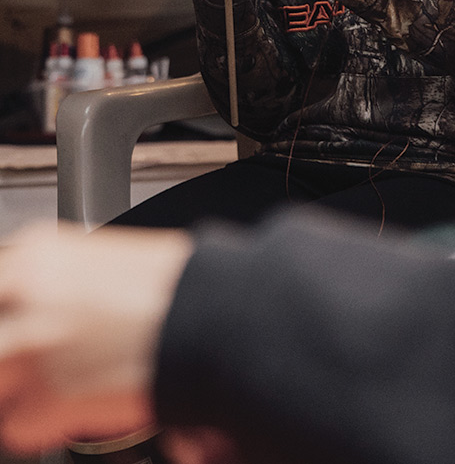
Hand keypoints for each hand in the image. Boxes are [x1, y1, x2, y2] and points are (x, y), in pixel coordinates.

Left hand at [0, 222, 192, 454]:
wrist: (210, 315)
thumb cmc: (178, 285)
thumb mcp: (107, 257)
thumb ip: (60, 279)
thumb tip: (48, 304)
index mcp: (39, 252)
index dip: (8, 315)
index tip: (15, 324)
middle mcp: (27, 294)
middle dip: (10, 350)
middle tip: (38, 356)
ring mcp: (33, 345)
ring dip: (17, 388)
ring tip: (55, 385)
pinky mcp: (47, 397)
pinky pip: (16, 426)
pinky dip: (39, 425)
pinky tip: (71, 408)